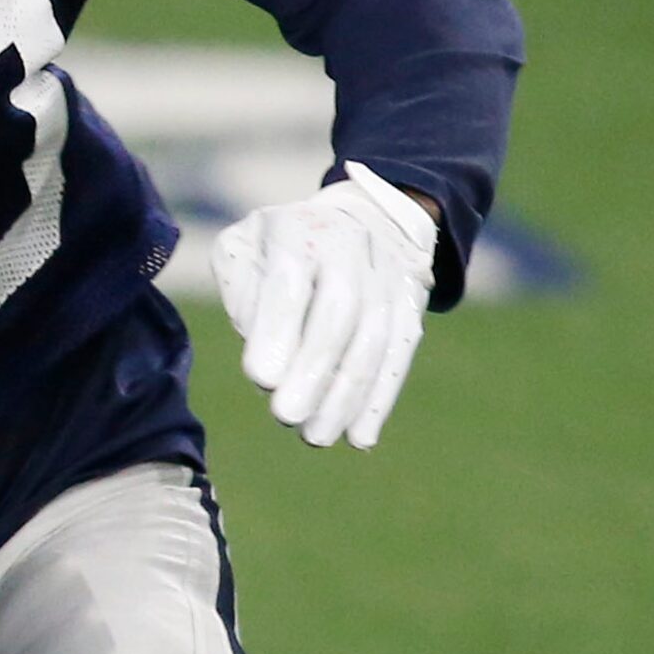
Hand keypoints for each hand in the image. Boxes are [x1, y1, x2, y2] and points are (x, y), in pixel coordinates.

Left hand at [211, 163, 436, 449]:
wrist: (363, 216)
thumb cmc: (280, 244)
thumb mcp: (244, 248)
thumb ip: (242, 294)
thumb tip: (261, 350)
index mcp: (297, 231)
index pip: (290, 282)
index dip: (278, 331)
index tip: (260, 380)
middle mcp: (350, 247)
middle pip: (340, 311)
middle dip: (314, 369)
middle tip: (286, 417)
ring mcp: (387, 275)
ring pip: (375, 338)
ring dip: (347, 394)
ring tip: (317, 436)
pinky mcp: (411, 303)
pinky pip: (400, 353)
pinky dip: (380, 398)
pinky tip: (360, 437)